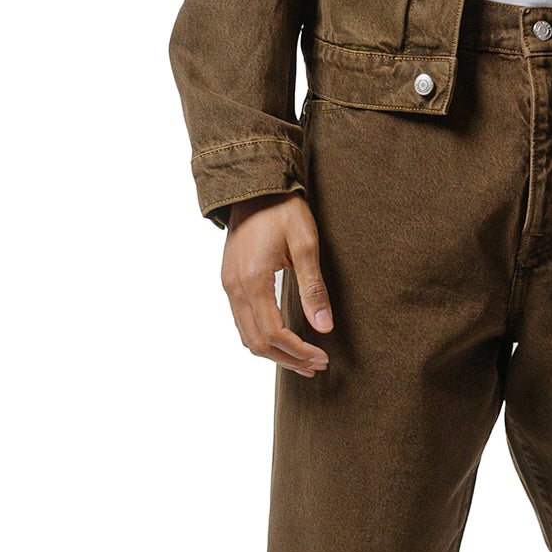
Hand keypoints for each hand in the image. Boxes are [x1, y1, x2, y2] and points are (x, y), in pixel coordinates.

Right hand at [221, 191, 332, 375]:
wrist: (254, 186)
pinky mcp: (229, 281)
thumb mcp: (306, 245)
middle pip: (257, 343)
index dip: (298, 352)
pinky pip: (242, 321)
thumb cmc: (283, 211)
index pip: (274, 334)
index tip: (322, 358)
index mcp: (253, 281)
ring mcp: (228, 285)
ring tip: (303, 360)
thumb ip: (313, 288)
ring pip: (246, 336)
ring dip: (274, 353)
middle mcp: (234, 288)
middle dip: (287, 359)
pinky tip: (283, 339)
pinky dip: (262, 338)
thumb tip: (324, 328)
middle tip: (316, 365)